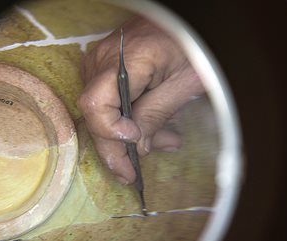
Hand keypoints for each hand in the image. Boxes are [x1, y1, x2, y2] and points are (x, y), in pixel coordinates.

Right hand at [78, 16, 204, 183]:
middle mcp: (104, 60)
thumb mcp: (186, 83)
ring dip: (127, 134)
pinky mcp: (103, 68)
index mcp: (127, 59)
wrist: (183, 22)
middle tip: (133, 172)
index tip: (135, 142)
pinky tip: (151, 124)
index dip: (111, 131)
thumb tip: (137, 148)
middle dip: (116, 147)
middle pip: (95, 115)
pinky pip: (107, 101)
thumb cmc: (192, 46)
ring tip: (162, 139)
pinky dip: (127, 118)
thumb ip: (158, 114)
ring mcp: (100, 63)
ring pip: (102, 112)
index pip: (97, 104)